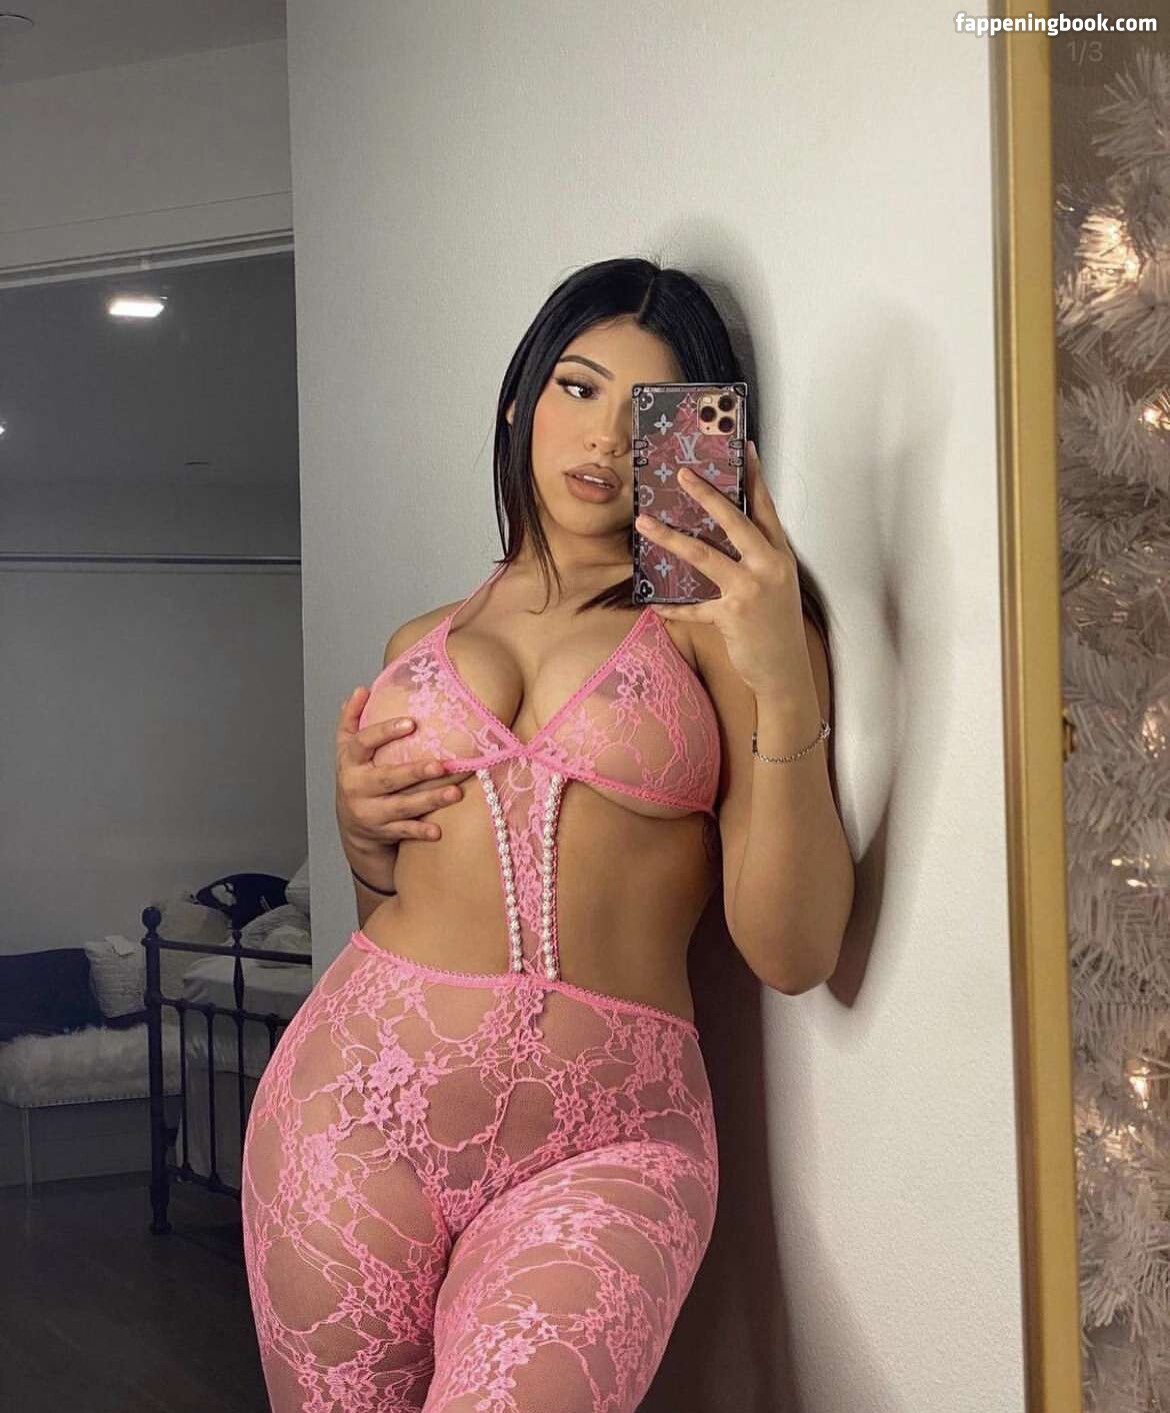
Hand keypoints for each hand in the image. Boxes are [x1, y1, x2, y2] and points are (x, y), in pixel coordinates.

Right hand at [335, 691, 474, 853]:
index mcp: (350, 762)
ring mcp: (371, 812)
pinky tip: (439, 831)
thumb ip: (352, 718)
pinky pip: (404, 831)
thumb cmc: (357, 776)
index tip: (411, 723)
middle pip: (387, 778)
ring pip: (401, 806)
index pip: (363, 743)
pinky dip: (420, 832)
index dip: (385, 733)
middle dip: (414, 772)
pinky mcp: (384, 831)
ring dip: (429, 800)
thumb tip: (362, 689)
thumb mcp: (347, 747)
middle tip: (441, 764)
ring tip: (455, 792)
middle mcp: (358, 787)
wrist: (352, 824)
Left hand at [633, 440, 805, 695]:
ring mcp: (749, 590)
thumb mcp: (776, 585)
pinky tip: (652, 605)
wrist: (785, 669)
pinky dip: (672, 608)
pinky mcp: (731, 615)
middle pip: (734, 521)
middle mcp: (768, 567)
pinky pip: (692, 607)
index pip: (766, 509)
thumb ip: (755, 559)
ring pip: (703, 555)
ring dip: (670, 537)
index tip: (743, 448)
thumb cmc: (776, 625)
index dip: (755, 478)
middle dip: (706, 495)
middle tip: (682, 474)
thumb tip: (721, 535)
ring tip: (644, 523)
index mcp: (779, 555)